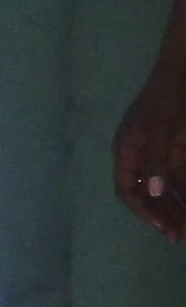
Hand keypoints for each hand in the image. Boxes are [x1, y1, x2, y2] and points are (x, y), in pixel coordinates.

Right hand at [115, 54, 185, 240]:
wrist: (183, 71)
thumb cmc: (166, 98)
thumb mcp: (160, 129)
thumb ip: (156, 161)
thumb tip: (151, 192)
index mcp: (127, 151)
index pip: (127, 190)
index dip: (143, 211)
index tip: (163, 226)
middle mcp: (140, 157)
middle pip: (146, 194)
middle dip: (162, 215)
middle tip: (178, 236)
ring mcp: (160, 154)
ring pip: (165, 189)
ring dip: (175, 208)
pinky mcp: (178, 150)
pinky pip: (180, 178)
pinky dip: (185, 193)